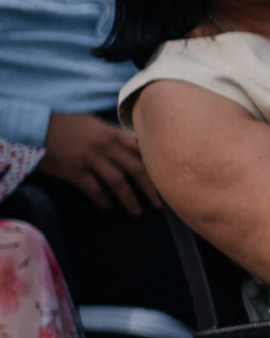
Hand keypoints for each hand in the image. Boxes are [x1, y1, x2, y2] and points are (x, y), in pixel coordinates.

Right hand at [37, 111, 159, 214]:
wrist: (36, 127)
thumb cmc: (68, 126)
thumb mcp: (95, 124)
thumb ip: (115, 135)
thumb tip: (137, 147)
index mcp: (112, 133)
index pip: (141, 150)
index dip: (155, 167)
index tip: (165, 180)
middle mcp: (104, 145)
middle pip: (136, 168)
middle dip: (150, 188)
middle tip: (159, 204)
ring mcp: (90, 159)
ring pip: (118, 182)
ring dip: (130, 199)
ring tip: (137, 212)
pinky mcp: (74, 171)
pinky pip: (94, 190)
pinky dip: (104, 201)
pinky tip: (110, 209)